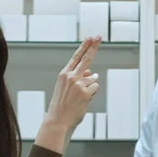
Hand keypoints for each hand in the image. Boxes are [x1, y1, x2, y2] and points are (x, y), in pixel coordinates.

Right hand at [33, 36, 100, 153]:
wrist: (58, 120)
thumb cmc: (62, 105)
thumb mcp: (66, 89)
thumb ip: (78, 79)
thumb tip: (93, 73)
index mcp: (64, 74)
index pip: (76, 57)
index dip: (84, 46)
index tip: (90, 37)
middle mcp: (71, 76)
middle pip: (86, 59)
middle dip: (93, 47)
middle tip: (100, 36)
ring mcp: (79, 84)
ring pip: (93, 79)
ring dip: (90, 88)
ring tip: (79, 98)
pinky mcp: (85, 92)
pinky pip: (95, 88)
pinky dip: (92, 94)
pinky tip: (83, 100)